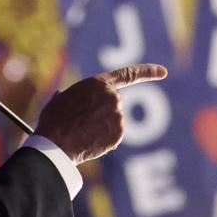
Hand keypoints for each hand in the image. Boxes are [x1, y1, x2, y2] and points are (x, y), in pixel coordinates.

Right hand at [34, 64, 167, 163]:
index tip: (163, 72)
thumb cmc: (53, 120)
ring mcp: (118, 116)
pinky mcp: (119, 133)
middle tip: (83, 121)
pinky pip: (114, 135)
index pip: (128, 75)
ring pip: (114, 120)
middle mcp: (113, 97)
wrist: (55, 144)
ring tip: (82, 132)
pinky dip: (104, 139)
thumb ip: (70, 96)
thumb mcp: (60, 100)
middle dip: (104, 110)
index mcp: (98, 83)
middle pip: (115, 102)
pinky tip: (89, 141)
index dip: (148, 72)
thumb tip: (63, 97)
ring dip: (102, 126)